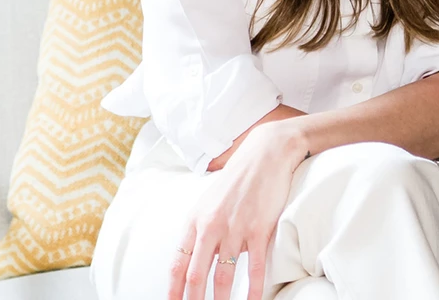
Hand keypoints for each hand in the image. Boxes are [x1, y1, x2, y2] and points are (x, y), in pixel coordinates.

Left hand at [169, 120, 306, 299]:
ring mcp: (235, 228)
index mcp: (195, 219)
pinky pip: (255, 268)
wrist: (265, 153)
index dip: (173, 291)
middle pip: (196, 276)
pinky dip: (254, 291)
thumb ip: (201, 229)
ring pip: (224, 277)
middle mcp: (211, 225)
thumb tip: (194, 258)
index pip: (178, 264)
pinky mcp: (259, 228)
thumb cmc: (237, 178)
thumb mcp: (210, 200)